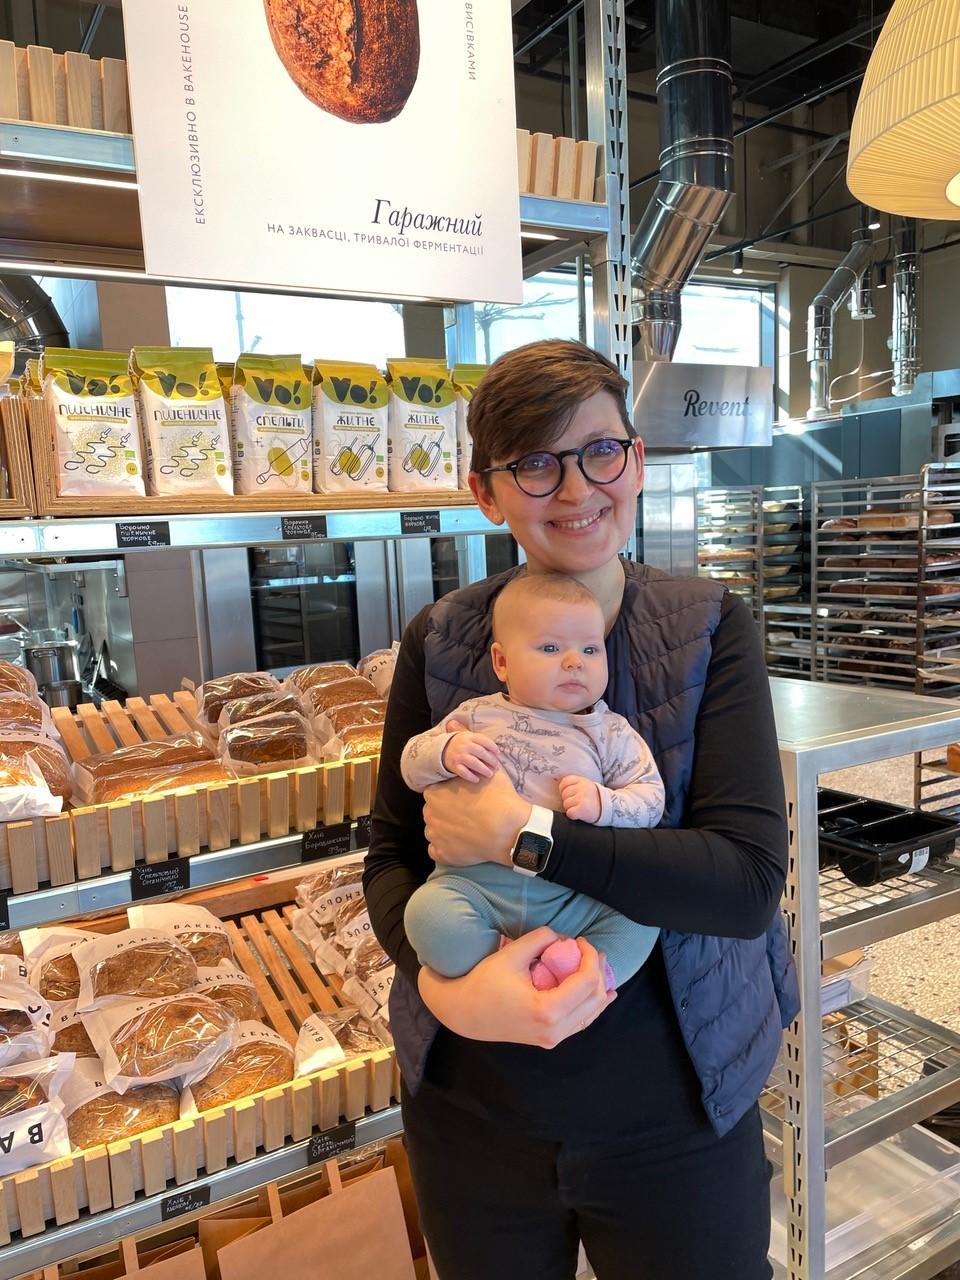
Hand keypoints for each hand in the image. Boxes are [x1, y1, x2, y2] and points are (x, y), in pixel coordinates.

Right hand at [417, 927, 614, 1047]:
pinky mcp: (549, 1040)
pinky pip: (580, 1022)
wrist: (464, 1014)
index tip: (581, 940)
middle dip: (598, 970)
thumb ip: (541, 938)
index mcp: (547, 1010)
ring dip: (599, 988)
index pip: (587, 982)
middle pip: (595, 999)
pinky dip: (593, 1005)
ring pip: (592, 1014)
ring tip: (598, 965)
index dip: (590, 957)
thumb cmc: (484, 982)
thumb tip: (563, 938)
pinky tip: (604, 994)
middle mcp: (554, 1030)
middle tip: (590, 950)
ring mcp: (553, 1039)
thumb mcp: (512, 953)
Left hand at [423, 767, 529, 866]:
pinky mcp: (443, 854)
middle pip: (434, 811)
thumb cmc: (498, 798)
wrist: (508, 829)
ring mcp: (435, 836)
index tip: (464, 798)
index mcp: (434, 793)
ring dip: (445, 830)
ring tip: (465, 830)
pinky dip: (445, 848)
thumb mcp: (488, 772)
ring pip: (435, 831)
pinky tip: (459, 844)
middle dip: (446, 812)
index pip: (435, 792)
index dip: (449, 794)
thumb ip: (473, 768)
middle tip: (467, 813)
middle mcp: (429, 814)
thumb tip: (473, 766)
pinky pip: (436, 851)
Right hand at [441, 731, 499, 782]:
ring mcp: (459, 756)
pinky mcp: (454, 766)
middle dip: (490, 760)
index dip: (492, 746)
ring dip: (483, 769)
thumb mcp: (470, 738)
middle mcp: (464, 746)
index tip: (498, 753)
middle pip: (480, 752)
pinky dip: (471, 776)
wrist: (443, 749)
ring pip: (473, 763)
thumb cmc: (462, 744)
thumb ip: (481, 742)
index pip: (483, 740)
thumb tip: (496, 753)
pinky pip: (463, 772)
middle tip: (497, 766)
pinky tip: (477, 780)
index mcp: (469, 737)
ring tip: (490, 774)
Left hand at [559, 774, 601, 822]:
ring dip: (571, 808)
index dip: (564, 790)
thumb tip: (560, 788)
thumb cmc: (595, 799)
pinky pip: (569, 813)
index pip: (564, 782)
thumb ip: (575, 784)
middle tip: (578, 803)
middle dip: (568, 800)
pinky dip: (573, 815)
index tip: (571, 795)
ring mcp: (582, 798)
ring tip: (580, 808)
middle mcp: (583, 788)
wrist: (609, 809)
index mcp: (583, 780)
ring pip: (565, 804)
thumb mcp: (586, 786)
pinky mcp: (582, 809)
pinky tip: (580, 814)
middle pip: (564, 794)